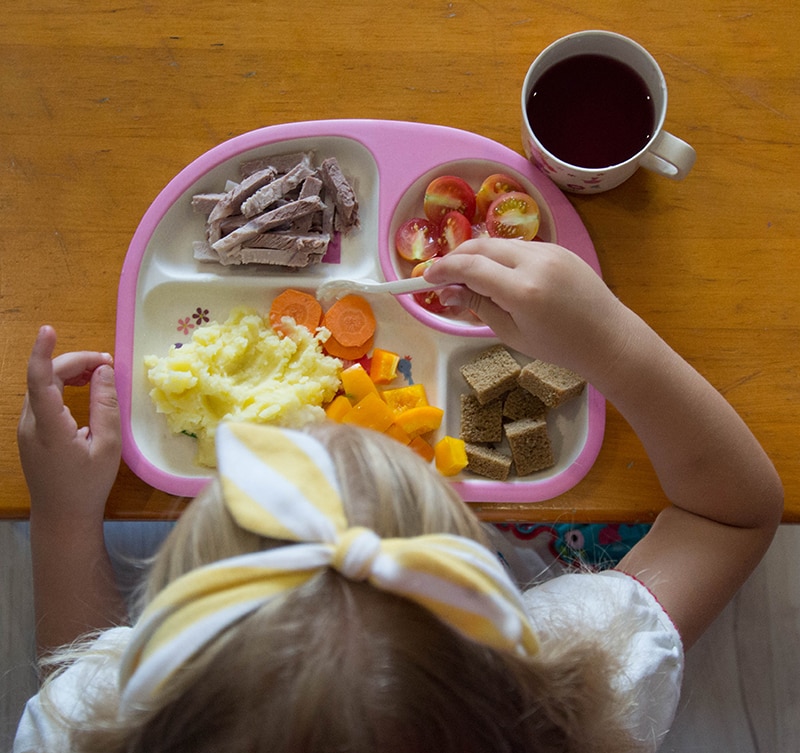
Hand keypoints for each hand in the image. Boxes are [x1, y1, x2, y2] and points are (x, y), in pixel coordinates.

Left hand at [18, 325, 120, 523]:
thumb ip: (106, 405)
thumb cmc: (88, 485)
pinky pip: (43, 397)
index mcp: (49, 427)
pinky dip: (64, 384)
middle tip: (109, 363)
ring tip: (101, 372)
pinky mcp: (30, 431)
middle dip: (75, 361)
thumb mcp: (108, 446)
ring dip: (71, 371)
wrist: (62, 516)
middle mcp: (30, 423)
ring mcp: (26, 427)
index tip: (48, 330)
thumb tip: (104, 371)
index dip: (43, 352)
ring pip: (43, 385)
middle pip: (45, 377)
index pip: (40, 380)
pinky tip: (85, 387)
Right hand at [423, 238, 629, 375]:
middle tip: (442, 277)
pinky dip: (500, 256)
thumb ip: (478, 307)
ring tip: (468, 279)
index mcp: (522, 290)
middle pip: (481, 246)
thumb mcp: (511, 333)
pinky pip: (519, 246)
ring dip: (477, 256)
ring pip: (499, 243)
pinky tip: (498, 276)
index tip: (426, 278)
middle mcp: (536, 262)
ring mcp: (550, 251)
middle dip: (456, 258)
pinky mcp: (559, 248)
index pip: (470, 267)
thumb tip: (446, 293)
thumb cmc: (559, 347)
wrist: (608, 338)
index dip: (442, 270)